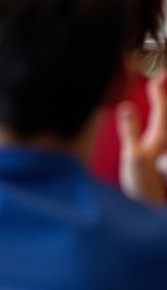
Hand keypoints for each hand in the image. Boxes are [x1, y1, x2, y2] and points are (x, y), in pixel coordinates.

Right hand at [118, 70, 166, 203]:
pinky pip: (159, 134)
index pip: (162, 108)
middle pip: (165, 115)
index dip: (158, 91)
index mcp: (161, 137)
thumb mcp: (135, 156)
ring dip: (161, 110)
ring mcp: (163, 151)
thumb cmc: (145, 185)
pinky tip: (154, 125)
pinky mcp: (156, 160)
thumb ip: (130, 130)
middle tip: (160, 81)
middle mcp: (165, 141)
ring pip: (163, 125)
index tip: (155, 77)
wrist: (151, 213)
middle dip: (163, 98)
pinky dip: (157, 124)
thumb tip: (126, 105)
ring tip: (159, 97)